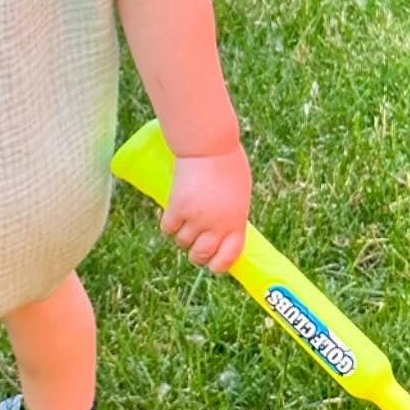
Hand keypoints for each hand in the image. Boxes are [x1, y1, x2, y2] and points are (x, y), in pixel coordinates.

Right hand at [161, 141, 251, 273]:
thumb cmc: (228, 162)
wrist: (208, 145)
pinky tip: (173, 216)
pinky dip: (169, 225)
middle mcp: (217, 225)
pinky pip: (168, 229)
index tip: (213, 263)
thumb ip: (234, 213)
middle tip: (194, 243)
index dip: (219, 265)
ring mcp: (196, 218)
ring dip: (182, 236)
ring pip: (183, 243)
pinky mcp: (177, 208)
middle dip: (197, 254)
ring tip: (185, 221)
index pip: (229, 257)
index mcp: (237, 221)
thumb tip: (225, 230)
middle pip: (201, 255)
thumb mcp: (240, 192)